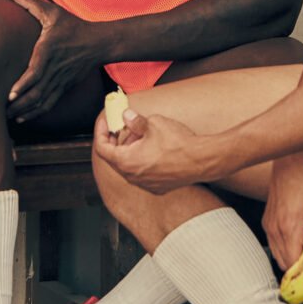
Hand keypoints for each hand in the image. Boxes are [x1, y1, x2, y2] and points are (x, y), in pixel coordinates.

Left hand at [5, 0, 103, 123]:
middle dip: (18, 104)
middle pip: (36, 92)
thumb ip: (31, 3)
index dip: (23, 85)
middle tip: (1, 111)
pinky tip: (23, 117)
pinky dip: (36, 113)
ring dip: (25, 111)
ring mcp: (61, 80)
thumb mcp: (53, 12)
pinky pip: (49, 104)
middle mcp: (55, 69)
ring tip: (8, 117)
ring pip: (42, 101)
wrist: (99, 43)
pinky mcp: (64, 87)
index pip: (36, 72)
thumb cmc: (73, 26)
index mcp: (49, 51)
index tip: (11, 94)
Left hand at [95, 108, 218, 194]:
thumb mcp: (153, 123)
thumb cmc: (178, 144)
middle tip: (124, 126)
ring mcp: (145, 185)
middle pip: (115, 158)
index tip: (105, 123)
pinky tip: (153, 148)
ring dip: (131, 150)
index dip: (101, 132)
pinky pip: (143, 173)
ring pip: (130, 166)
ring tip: (143, 134)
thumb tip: (127, 116)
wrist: (201, 160)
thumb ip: (135, 121)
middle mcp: (133, 177)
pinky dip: (142, 160)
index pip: (102, 148)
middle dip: (118, 140)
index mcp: (126, 162)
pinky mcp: (158, 187)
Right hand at [263, 153, 302, 271]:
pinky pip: (274, 244)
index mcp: (289, 228)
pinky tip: (300, 241)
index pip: (294, 264)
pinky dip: (286, 249)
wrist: (291, 163)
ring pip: (278, 255)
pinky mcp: (267, 221)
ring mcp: (269, 225)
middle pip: (285, 263)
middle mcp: (275, 229)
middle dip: (301, 269)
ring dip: (293, 259)